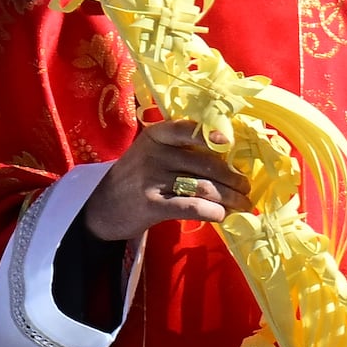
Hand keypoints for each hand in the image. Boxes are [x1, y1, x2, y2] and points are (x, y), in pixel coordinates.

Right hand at [80, 115, 239, 240]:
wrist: (100, 207)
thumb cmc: (134, 177)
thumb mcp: (150, 152)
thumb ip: (180, 149)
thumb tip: (226, 155)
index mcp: (157, 135)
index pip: (189, 129)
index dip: (213, 136)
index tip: (231, 145)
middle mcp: (155, 154)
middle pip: (205, 163)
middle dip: (232, 178)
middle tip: (246, 188)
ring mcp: (152, 179)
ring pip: (203, 186)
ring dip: (229, 198)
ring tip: (242, 204)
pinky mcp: (151, 205)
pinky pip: (190, 207)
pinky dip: (211, 212)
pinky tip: (222, 216)